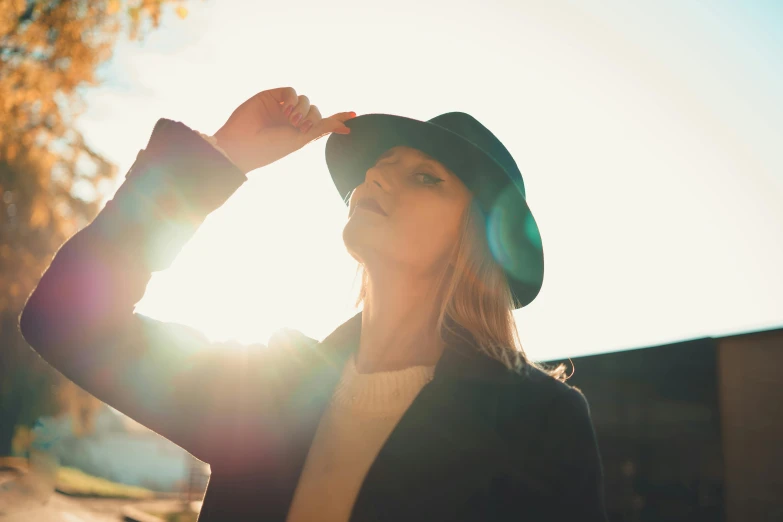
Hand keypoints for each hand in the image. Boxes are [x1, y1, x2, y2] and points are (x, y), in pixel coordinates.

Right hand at [213, 87, 353, 173]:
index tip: (354, 116)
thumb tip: (345, 125)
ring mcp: (282, 108)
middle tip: (301, 127)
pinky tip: (286, 109)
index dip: (338, 119)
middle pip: (315, 110)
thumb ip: (321, 129)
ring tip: (291, 120)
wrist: (243, 144)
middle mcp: (292, 120)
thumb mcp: (300, 140)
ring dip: (303, 109)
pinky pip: (290, 91)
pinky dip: (292, 98)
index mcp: (300, 133)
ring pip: (304, 100)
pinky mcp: (271, 97)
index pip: (323, 123)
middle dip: (313, 117)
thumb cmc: (271, 148)